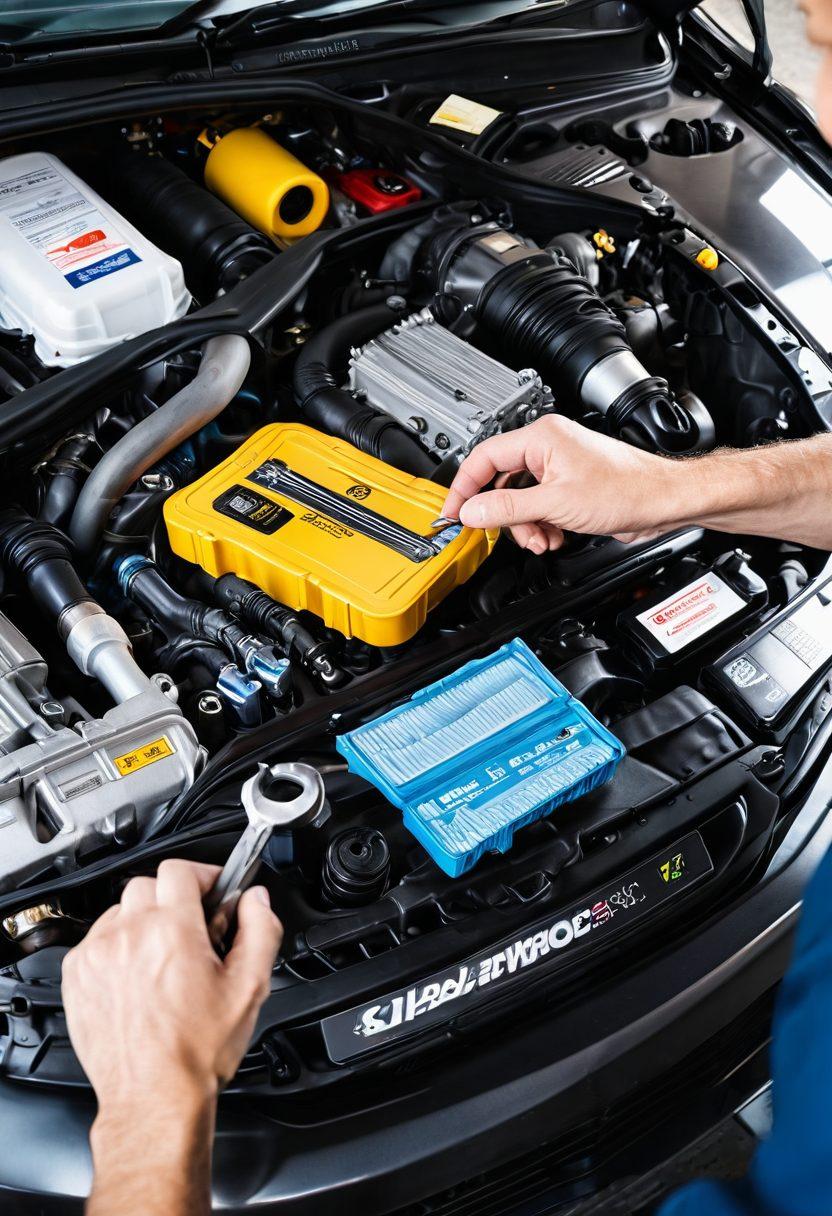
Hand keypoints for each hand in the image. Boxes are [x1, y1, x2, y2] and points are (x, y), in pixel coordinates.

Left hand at [62, 859, 282, 1114]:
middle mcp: (129, 935)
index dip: (203, 876)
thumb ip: (261, 930)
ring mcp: (97, 955)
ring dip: (144, 921)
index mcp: (172, 931)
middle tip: (193, 929)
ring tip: (164, 956)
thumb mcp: (250, 987)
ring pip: (121, 910)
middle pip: (149, 885)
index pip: (180, 870)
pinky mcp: (77, 976)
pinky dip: (117, 946)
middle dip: (175, 900)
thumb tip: (257, 901)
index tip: (213, 893)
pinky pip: (97, 939)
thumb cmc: (196, 1051)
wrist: (153, 1098)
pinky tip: (138, 975)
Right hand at [442, 415, 674, 551]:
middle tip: (507, 533)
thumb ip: (508, 508)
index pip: (483, 458)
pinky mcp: (570, 487)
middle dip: (505, 515)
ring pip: (520, 499)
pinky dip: (541, 526)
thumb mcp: (555, 503)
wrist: (662, 501)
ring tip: (541, 539)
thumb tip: (472, 511)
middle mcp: (547, 448)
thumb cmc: (626, 490)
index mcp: (541, 438)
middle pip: (501, 483)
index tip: (453, 512)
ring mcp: (559, 468)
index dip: (464, 487)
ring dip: (525, 526)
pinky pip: (539, 506)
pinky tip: (554, 536)